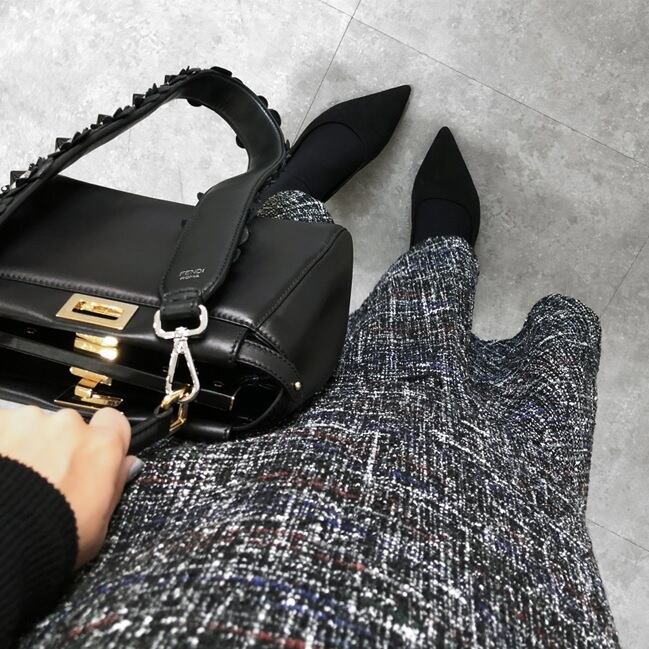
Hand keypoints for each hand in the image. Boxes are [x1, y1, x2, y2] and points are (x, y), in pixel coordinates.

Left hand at [0, 405, 139, 567]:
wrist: (2, 544)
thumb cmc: (51, 539)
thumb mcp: (98, 525)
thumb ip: (115, 485)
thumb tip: (127, 465)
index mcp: (102, 447)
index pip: (114, 421)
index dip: (104, 436)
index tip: (94, 453)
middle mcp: (69, 426)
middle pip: (69, 426)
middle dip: (59, 446)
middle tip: (45, 479)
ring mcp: (29, 421)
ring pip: (33, 426)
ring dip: (27, 445)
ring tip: (13, 479)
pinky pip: (3, 427)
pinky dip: (1, 444)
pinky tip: (0, 471)